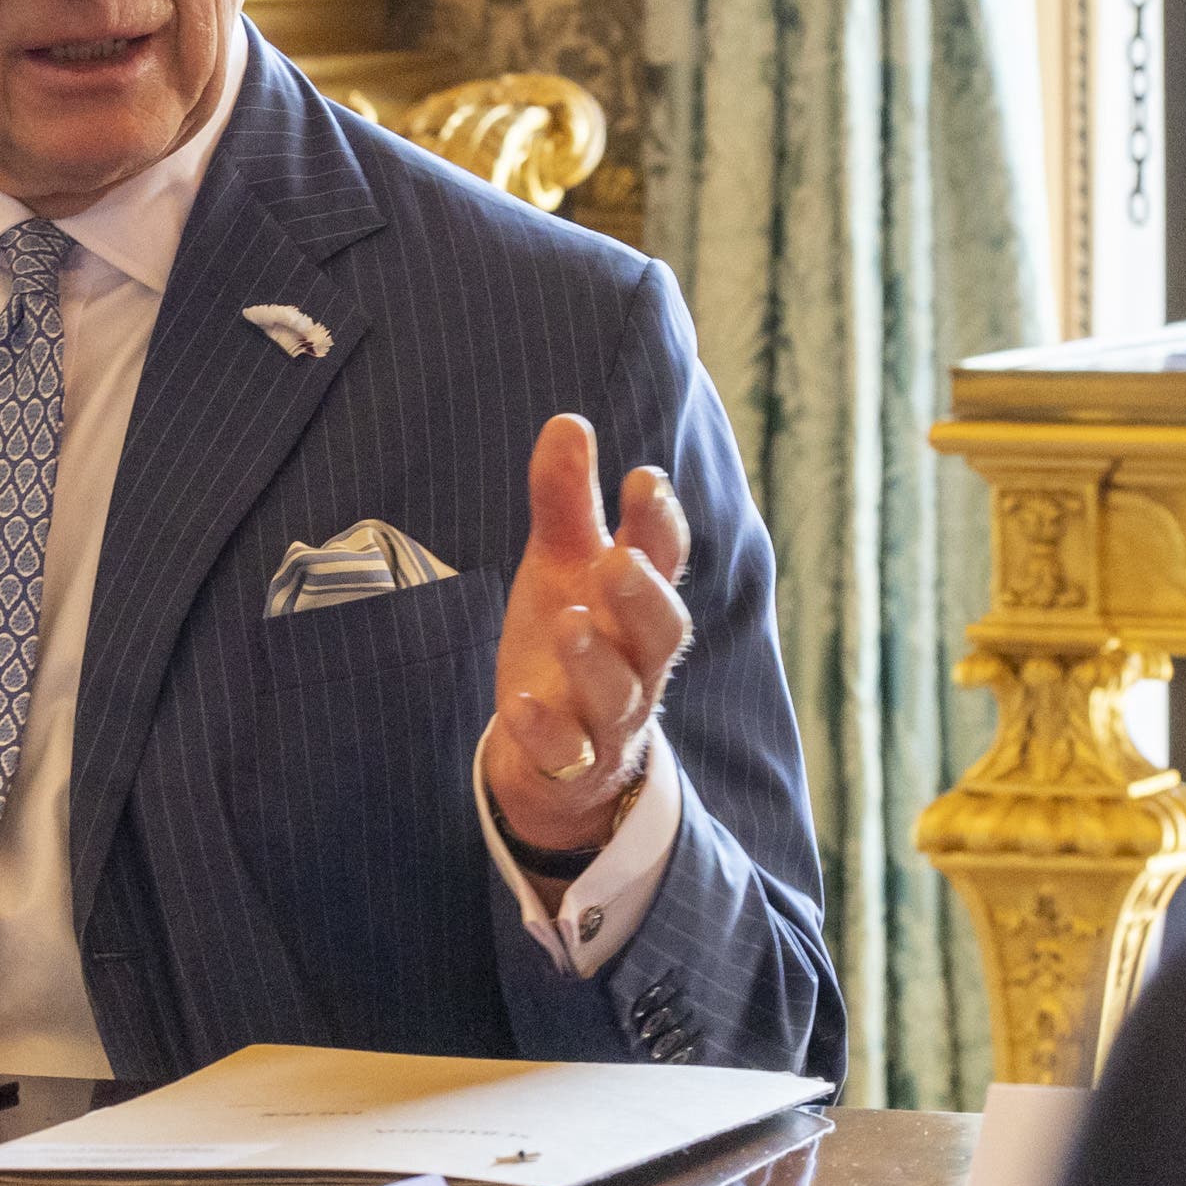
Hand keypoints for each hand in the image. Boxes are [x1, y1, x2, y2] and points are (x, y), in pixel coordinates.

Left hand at [485, 411, 690, 865]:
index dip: (660, 524)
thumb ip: (566, 501)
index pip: (664, 561)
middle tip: (619, 559)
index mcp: (637, 604)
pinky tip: (520, 703)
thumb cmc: (572, 641)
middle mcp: (636, 662)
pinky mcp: (573, 763)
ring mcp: (608, 718)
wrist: (560, 760)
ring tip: (570, 621)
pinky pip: (567, 752)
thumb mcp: (562, 567)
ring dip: (596, 659)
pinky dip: (547, 730)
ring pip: (618, 694)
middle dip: (644, 595)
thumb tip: (568, 422)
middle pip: (662, 632)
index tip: (643, 479)